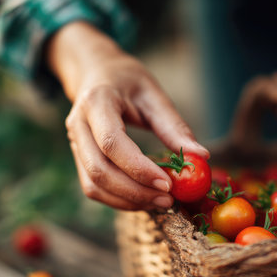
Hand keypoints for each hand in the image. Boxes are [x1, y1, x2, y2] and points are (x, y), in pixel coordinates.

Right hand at [48, 22, 208, 210]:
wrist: (95, 74)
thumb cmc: (127, 82)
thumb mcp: (154, 96)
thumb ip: (175, 127)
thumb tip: (202, 156)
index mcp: (96, 102)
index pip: (112, 143)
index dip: (139, 168)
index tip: (168, 184)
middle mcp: (77, 125)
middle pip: (100, 170)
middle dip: (135, 191)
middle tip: (168, 200)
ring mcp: (74, 144)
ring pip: (94, 185)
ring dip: (127, 201)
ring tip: (158, 202)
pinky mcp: (79, 159)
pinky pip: (94, 188)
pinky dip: (118, 200)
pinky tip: (142, 199)